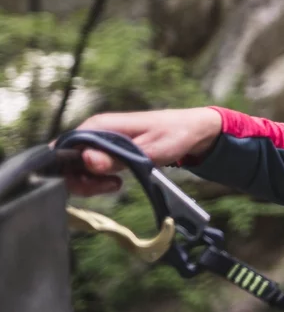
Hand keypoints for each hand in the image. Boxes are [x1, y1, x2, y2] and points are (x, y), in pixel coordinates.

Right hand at [59, 108, 222, 195]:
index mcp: (99, 125)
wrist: (192, 132)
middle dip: (81, 180)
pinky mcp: (106, 151)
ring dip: (91, 183)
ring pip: (77, 168)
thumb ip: (116, 157)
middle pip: (66, 161)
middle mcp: (94, 131)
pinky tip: (117, 182)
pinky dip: (98, 180)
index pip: (62, 148)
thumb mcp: (147, 150)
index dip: (70, 169)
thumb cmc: (173, 135)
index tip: (93, 180)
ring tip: (116, 184)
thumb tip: (87, 160)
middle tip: (108, 186)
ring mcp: (99, 142)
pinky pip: (91, 169)